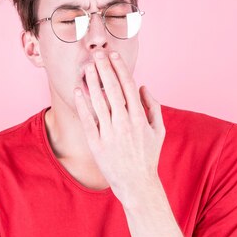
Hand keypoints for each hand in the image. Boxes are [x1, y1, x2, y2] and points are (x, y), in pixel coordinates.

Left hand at [73, 50, 165, 207]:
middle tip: (97, 53)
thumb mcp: (159, 131)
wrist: (137, 184)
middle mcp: (124, 123)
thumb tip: (143, 86)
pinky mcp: (97, 144)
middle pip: (111, 89)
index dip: (119, 69)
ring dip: (92, 82)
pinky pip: (87, 120)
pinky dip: (82, 104)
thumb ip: (153, 107)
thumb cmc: (148, 156)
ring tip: (86, 67)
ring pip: (98, 102)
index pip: (127, 86)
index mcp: (139, 117)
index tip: (113, 56)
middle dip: (104, 68)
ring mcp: (109, 133)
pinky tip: (78, 90)